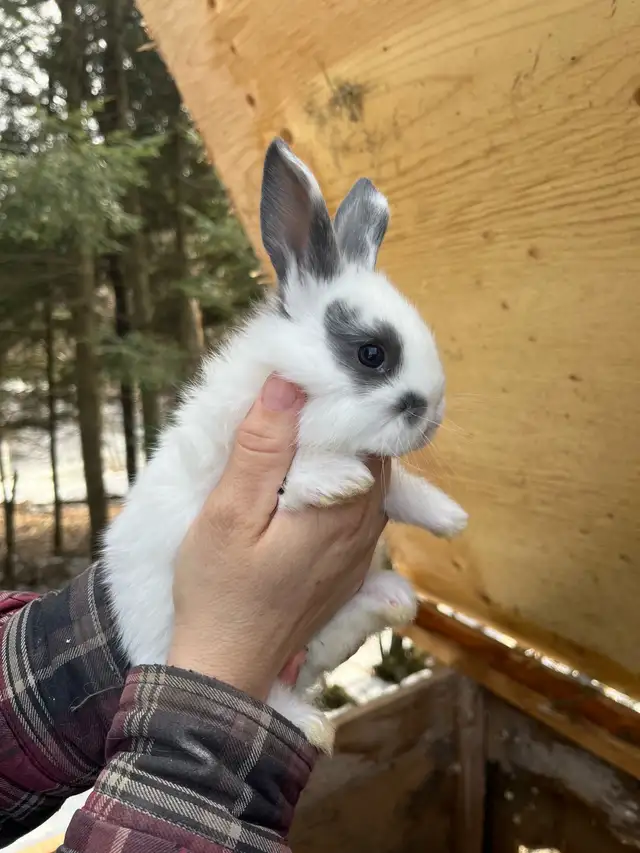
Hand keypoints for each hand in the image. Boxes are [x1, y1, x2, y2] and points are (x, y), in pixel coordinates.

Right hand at [167, 375, 387, 699]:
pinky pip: (362, 510)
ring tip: (307, 427)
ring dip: (347, 452)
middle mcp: (367, 531)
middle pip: (376, 455)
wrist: (226, 670)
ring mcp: (362, 553)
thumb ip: (261, 450)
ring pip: (373, 481)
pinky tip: (311, 477)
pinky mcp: (350, 568)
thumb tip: (288, 386)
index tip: (316, 376)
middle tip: (309, 393)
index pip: (370, 433)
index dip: (346, 399)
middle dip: (348, 421)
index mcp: (343, 511)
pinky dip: (345, 483)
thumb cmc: (219, 594)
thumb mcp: (229, 515)